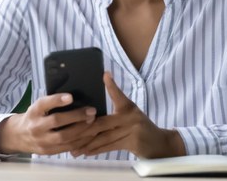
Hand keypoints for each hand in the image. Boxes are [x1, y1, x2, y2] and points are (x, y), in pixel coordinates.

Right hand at [0, 93, 97, 154]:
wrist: (18, 136)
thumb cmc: (34, 117)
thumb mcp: (37, 107)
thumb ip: (51, 103)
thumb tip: (74, 98)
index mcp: (33, 112)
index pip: (43, 104)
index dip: (57, 100)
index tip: (70, 97)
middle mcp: (36, 126)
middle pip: (57, 121)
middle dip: (77, 116)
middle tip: (91, 111)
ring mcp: (42, 140)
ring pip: (64, 136)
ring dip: (82, 129)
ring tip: (93, 122)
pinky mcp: (48, 151)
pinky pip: (67, 147)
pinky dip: (80, 141)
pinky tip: (89, 134)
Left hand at [70, 72, 185, 158]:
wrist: (158, 142)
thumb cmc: (139, 126)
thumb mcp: (130, 113)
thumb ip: (116, 107)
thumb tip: (93, 107)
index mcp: (128, 107)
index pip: (118, 94)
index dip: (111, 85)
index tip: (105, 75)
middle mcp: (130, 116)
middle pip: (102, 123)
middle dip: (83, 130)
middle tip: (68, 132)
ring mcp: (131, 130)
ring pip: (103, 137)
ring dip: (86, 143)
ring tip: (72, 147)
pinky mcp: (132, 142)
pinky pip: (109, 147)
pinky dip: (96, 150)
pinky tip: (85, 151)